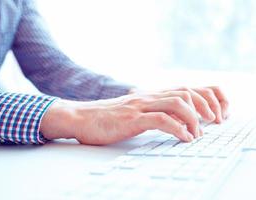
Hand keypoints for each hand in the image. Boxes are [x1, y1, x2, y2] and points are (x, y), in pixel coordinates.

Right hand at [40, 86, 227, 144]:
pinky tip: (184, 138)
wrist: (80, 117)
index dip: (201, 99)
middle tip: (211, 123)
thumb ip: (148, 110)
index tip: (209, 115)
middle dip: (204, 107)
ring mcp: (140, 106)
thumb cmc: (105, 117)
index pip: (183, 89)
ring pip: (177, 104)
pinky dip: (178, 129)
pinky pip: (162, 120)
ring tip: (198, 134)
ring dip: (194, 119)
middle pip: (185, 93)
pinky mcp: (132, 119)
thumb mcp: (131, 110)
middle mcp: (147, 97)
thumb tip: (168, 120)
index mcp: (148, 95)